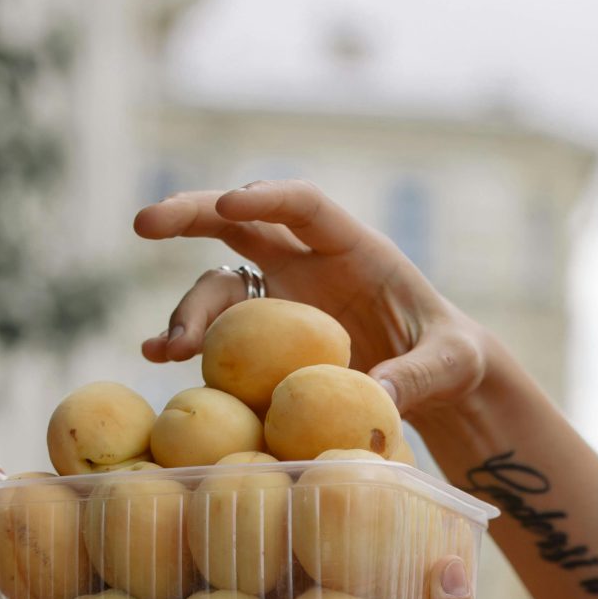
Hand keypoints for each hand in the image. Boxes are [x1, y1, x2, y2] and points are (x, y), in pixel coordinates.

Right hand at [134, 180, 489, 422]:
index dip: (267, 199)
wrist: (437, 383)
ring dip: (188, 309)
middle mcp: (307, 262)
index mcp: (353, 247)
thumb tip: (377, 399)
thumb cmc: (453, 359)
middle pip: (240, 224)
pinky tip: (158, 354)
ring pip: (219, 284)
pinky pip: (220, 333)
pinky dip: (188, 342)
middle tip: (144, 225)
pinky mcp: (265, 338)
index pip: (304, 206)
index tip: (230, 205)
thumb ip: (418, 375)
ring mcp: (280, 298)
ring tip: (164, 348)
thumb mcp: (450, 365)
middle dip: (191, 216)